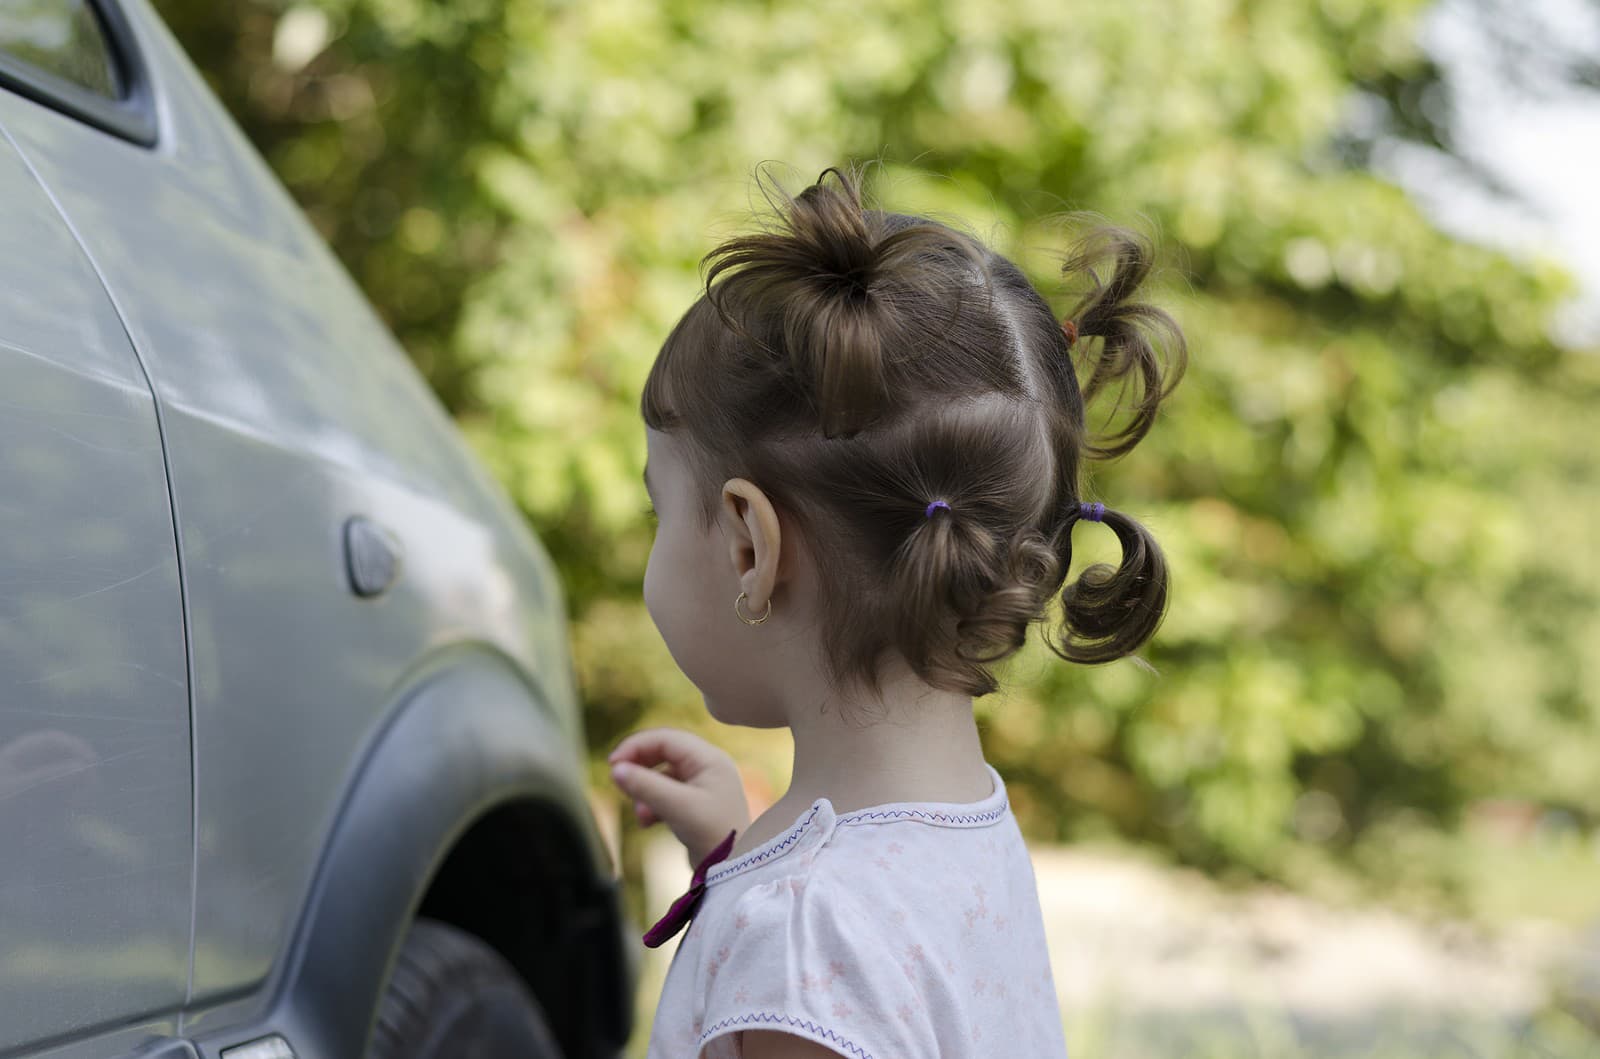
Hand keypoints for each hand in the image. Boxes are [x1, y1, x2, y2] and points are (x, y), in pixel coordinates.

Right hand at [607, 726, 750, 866]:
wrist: (733, 870)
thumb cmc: (712, 834)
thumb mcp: (676, 806)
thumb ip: (645, 785)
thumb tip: (616, 769)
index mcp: (709, 758)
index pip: (666, 738)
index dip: (636, 746)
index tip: (613, 764)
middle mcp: (708, 766)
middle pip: (663, 753)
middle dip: (639, 769)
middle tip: (618, 781)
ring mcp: (703, 785)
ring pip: (662, 775)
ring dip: (645, 791)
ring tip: (641, 814)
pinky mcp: (695, 804)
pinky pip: (666, 793)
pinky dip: (653, 804)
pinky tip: (648, 822)